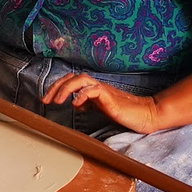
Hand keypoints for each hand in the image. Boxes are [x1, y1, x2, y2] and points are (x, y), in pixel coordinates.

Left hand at [42, 73, 162, 132]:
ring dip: (66, 89)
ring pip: (81, 80)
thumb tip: (76, 104)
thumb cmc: (125, 112)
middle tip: (46, 100)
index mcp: (94, 89)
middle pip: (73, 77)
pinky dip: (83, 95)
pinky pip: (94, 90)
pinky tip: (76, 104)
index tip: (47, 99)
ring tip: (57, 100)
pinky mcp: (111, 97)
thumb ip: (89, 104)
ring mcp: (104, 90)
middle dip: (56, 87)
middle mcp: (97, 86)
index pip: (72, 81)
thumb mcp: (102, 109)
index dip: (57, 87)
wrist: (146, 114)